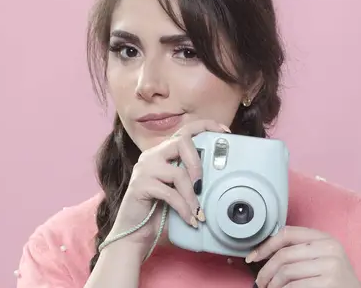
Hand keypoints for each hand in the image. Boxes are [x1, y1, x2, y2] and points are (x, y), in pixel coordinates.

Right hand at [107, 119, 229, 252]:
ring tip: (198, 212)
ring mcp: (144, 169)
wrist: (136, 234)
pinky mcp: (140, 185)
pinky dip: (184, 208)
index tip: (225, 132)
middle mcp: (152, 155)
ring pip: (178, 173)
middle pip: (181, 142)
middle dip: (198, 164)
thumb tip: (222, 175)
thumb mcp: (181, 190)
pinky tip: (190, 219)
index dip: (206, 126)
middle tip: (202, 186)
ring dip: (192, 196)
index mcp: (164, 152)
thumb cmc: (161, 211)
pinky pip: (170, 194)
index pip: (185, 130)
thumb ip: (193, 178)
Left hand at [247, 226, 360, 287]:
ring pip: (286, 272)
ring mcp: (330, 265)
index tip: (254, 257)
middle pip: (283, 255)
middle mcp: (329, 248)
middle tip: (261, 282)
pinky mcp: (328, 283)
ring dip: (272, 284)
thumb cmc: (335, 279)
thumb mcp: (323, 257)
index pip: (287, 233)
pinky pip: (293, 286)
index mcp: (325, 238)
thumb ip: (300, 250)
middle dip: (266, 271)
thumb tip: (264, 252)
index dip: (266, 245)